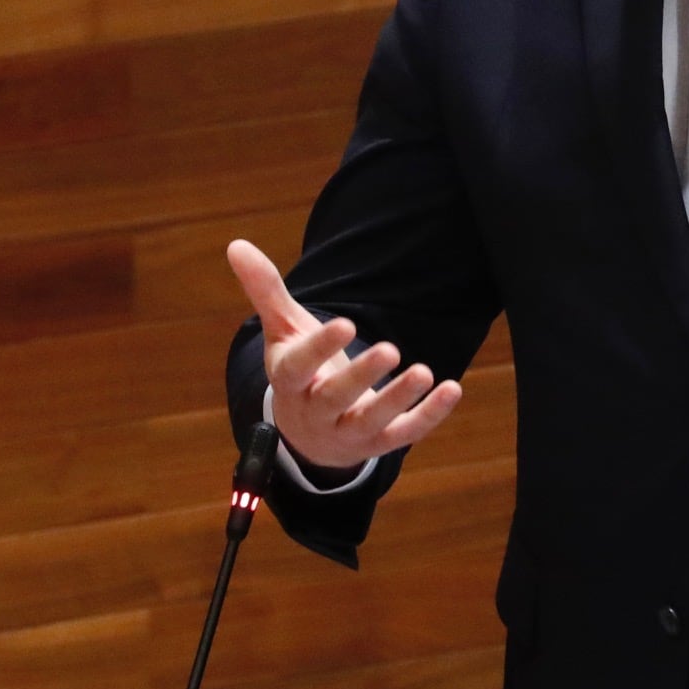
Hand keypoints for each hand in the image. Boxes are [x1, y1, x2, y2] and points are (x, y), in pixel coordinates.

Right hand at [227, 239, 463, 471]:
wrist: (307, 434)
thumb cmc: (299, 369)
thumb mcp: (283, 331)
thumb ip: (266, 290)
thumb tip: (236, 244)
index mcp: (290, 381)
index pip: (298, 369)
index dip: (319, 349)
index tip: (346, 325)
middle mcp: (316, 412)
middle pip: (336, 398)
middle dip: (362, 377)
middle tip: (390, 349)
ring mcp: (348, 432)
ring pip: (372, 420)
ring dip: (399, 398)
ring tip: (425, 372)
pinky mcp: (378, 443)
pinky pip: (405, 434)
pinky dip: (429, 415)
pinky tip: (452, 388)